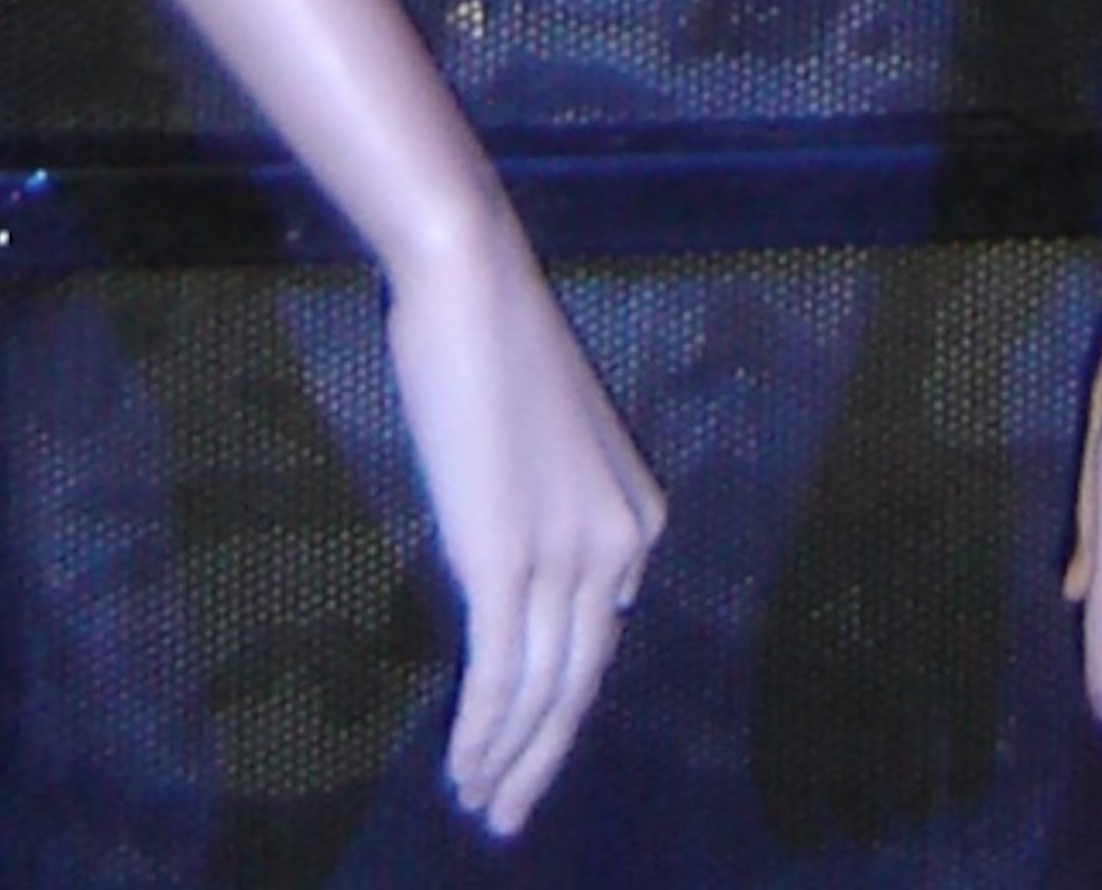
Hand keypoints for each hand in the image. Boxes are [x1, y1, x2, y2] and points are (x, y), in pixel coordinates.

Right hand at [380, 197, 665, 838]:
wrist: (472, 284)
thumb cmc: (496, 345)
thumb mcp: (551, 443)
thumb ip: (562, 513)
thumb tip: (549, 591)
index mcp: (639, 517)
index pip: (600, 642)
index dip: (562, 705)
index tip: (527, 746)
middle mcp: (619, 546)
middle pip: (579, 684)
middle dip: (542, 759)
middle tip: (506, 816)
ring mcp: (566, 556)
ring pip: (540, 692)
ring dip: (506, 759)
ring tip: (477, 804)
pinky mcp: (507, 560)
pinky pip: (499, 673)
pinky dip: (482, 732)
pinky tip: (462, 767)